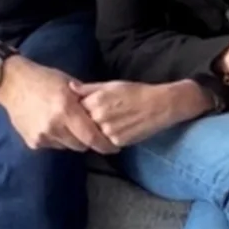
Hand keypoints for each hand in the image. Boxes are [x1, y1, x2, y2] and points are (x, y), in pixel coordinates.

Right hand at [0, 55, 115, 153]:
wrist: (12, 83)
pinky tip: (52, 124)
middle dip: (88, 140)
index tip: (114, 147)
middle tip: (90, 131)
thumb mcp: (69, 83)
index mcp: (66, 109)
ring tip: (68, 124)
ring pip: (67, 146)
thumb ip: (86, 99)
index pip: (91, 137)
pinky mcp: (33, 142)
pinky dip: (57, 138)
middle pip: (81, 145)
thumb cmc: (44, 79)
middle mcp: (54, 126)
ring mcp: (42, 136)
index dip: (105, 145)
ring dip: (72, 139)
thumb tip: (104, 112)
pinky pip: (53, 145)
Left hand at [72, 80, 205, 147]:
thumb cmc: (135, 92)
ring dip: (98, 133)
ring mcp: (107, 130)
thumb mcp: (111, 85)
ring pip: (94, 136)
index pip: (76, 110)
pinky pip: (106, 143)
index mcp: (95, 100)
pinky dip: (110, 139)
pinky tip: (121, 130)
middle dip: (89, 123)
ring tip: (114, 124)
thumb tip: (70, 88)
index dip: (82, 110)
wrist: (159, 105)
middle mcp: (98, 116)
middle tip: (104, 118)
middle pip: (83, 124)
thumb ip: (88, 88)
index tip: (87, 109)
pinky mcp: (117, 142)